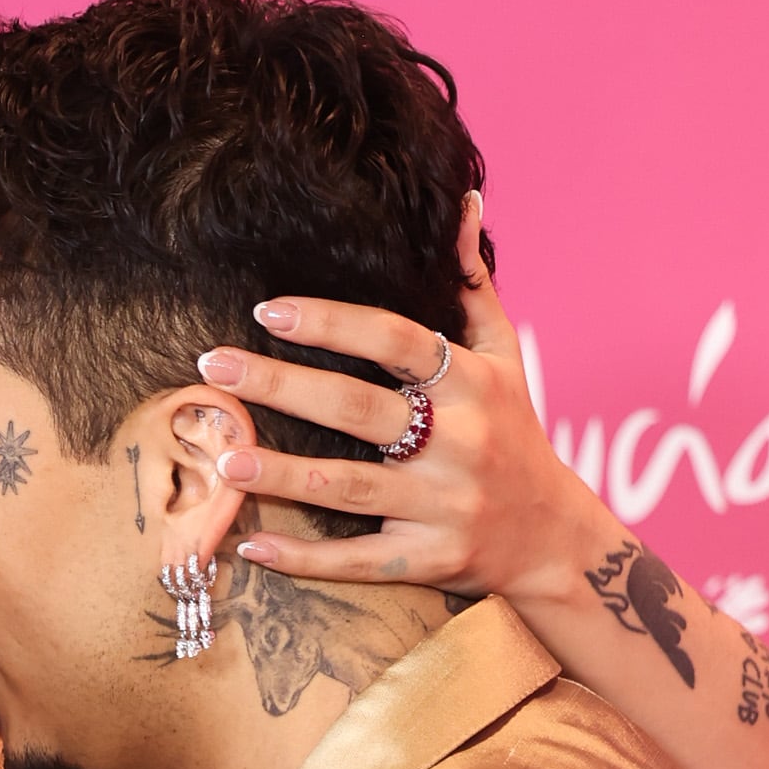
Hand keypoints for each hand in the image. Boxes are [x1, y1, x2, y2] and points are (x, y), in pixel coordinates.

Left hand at [196, 192, 601, 610]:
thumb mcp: (505, 357)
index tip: (268, 311)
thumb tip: (460, 206)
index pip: (394, 341)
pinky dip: (303, 559)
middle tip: (216, 367)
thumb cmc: (514, 433)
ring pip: (348, 489)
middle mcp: (458, 444)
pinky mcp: (429, 562)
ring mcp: (442, 507)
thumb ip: (472, 287)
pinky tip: (252, 545)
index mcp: (472, 384)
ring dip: (281, 476)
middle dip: (283, 386)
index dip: (331, 323)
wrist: (552, 538)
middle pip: (357, 409)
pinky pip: (357, 562)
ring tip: (223, 460)